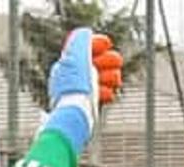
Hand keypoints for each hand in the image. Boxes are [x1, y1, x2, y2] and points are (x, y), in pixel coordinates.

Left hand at [44, 30, 123, 147]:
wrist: (75, 118)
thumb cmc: (75, 89)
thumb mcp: (77, 59)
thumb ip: (81, 43)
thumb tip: (84, 32)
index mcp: (66, 65)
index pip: (82, 48)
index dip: (96, 43)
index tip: (108, 44)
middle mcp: (71, 77)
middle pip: (94, 62)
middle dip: (108, 60)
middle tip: (117, 62)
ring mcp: (79, 91)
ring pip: (100, 78)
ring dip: (111, 76)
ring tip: (116, 80)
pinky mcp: (86, 104)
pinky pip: (100, 93)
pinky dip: (107, 92)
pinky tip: (110, 94)